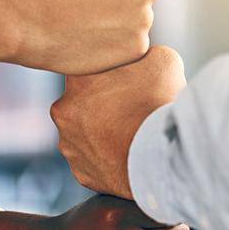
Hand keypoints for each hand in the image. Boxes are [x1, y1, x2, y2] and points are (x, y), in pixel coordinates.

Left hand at [51, 46, 185, 199]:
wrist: (165, 156)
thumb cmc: (162, 102)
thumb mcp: (160, 59)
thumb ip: (139, 55)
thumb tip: (138, 59)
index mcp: (76, 79)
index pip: (85, 68)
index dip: (106, 72)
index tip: (122, 77)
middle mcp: (63, 112)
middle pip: (82, 102)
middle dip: (102, 104)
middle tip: (131, 107)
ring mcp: (69, 145)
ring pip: (85, 135)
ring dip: (102, 133)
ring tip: (132, 133)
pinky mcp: (81, 173)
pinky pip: (93, 162)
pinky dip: (108, 158)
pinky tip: (128, 154)